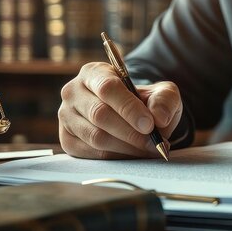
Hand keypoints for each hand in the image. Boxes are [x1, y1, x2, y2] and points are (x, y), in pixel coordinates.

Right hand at [58, 62, 182, 158]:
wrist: (133, 117)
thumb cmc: (144, 101)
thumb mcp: (161, 93)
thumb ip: (165, 100)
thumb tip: (159, 118)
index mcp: (94, 73)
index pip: (108, 88)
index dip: (129, 108)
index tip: (149, 124)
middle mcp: (73, 92)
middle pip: (99, 114)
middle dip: (130, 132)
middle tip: (154, 142)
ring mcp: (66, 117)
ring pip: (95, 136)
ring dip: (126, 147)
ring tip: (148, 150)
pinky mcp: (67, 139)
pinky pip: (91, 153)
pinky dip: (117, 157)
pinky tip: (133, 155)